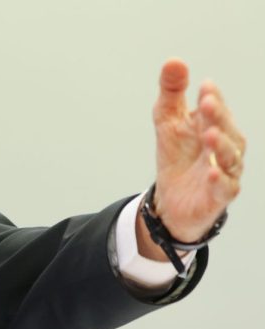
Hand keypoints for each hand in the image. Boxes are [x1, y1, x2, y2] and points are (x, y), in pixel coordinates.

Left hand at [150, 58, 244, 243]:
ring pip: (230, 157)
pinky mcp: (219, 195)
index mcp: (215, 124)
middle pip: (226, 129)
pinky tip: (211, 172)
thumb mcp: (167, 120)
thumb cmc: (176, 155)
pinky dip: (220, 179)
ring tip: (209, 134)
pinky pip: (225, 187)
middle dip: (217, 116)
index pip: (216, 109)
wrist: (170, 198)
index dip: (212, 98)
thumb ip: (172, 92)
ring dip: (221, 145)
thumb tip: (174, 61)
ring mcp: (225, 171)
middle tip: (205, 104)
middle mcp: (226, 146)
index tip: (204, 87)